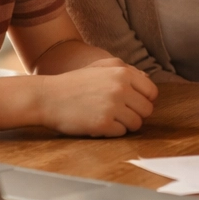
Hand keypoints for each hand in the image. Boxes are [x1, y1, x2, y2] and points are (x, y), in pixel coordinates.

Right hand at [37, 61, 157, 136]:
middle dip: (136, 114)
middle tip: (120, 114)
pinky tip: (99, 124)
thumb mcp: (101, 66)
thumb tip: (148, 80)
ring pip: (137, 124)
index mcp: (123, 73)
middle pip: (147, 110)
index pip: (152, 92)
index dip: (144, 100)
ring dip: (125, 124)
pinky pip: (121, 133)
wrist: (47, 97)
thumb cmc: (75, 82)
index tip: (132, 104)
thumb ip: (125, 70)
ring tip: (110, 119)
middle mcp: (121, 88)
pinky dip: (112, 132)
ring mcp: (113, 107)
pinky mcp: (103, 124)